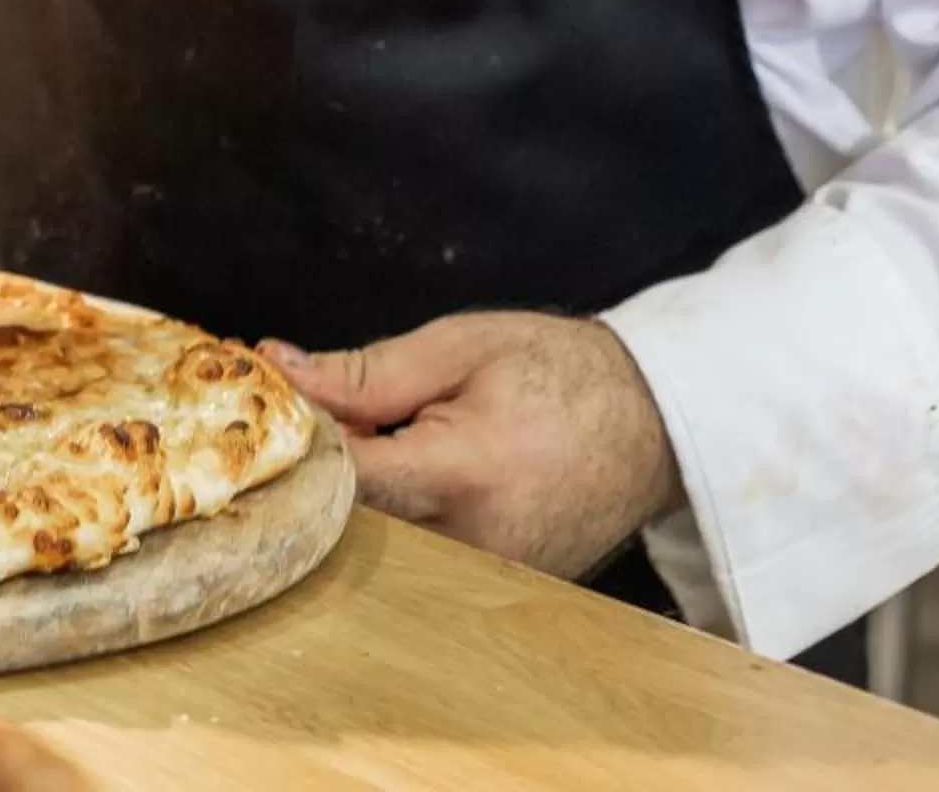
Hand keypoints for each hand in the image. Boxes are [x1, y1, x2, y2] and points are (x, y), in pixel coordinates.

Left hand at [261, 313, 683, 581]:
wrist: (658, 422)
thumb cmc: (559, 372)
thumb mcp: (458, 348)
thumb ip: (363, 372)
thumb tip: (281, 370)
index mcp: (459, 473)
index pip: (344, 476)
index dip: (304, 444)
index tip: (283, 412)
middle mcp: (475, 541)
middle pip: (355, 523)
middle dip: (328, 478)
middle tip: (326, 429)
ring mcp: (493, 575)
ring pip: (386, 549)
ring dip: (365, 505)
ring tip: (380, 451)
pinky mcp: (505, 590)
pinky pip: (426, 562)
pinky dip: (406, 527)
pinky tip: (416, 486)